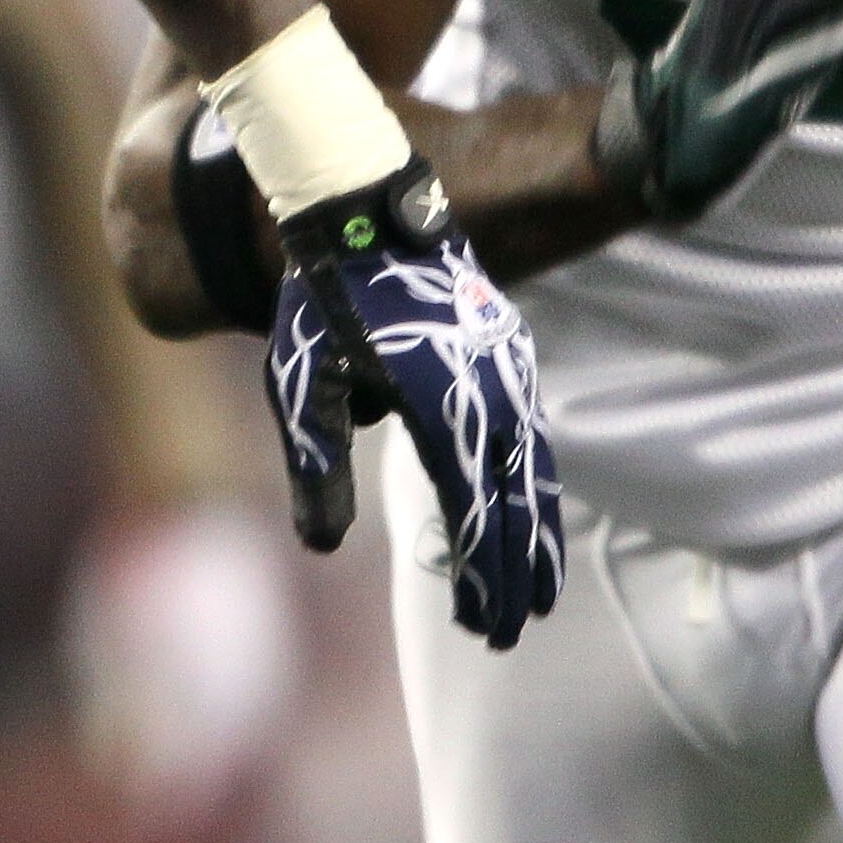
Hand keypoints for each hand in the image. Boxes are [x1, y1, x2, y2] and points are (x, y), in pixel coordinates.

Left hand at [266, 158, 562, 648]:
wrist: (364, 209)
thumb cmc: (321, 301)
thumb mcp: (303, 386)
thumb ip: (316, 466)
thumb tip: (322, 546)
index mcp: (439, 402)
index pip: (471, 508)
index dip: (479, 571)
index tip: (481, 624)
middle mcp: (488, 388)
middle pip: (515, 500)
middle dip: (513, 572)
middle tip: (508, 633)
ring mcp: (507, 367)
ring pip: (537, 469)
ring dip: (538, 535)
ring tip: (539, 594)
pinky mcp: (510, 351)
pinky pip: (536, 434)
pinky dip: (540, 484)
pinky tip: (534, 516)